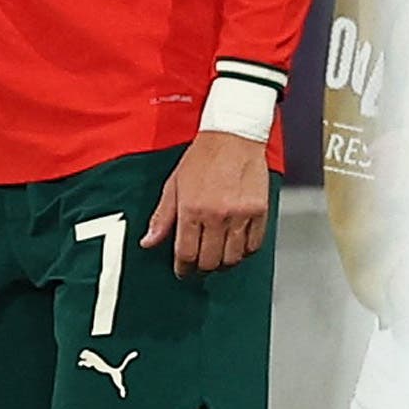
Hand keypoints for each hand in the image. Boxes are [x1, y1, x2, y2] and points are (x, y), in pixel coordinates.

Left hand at [142, 130, 270, 274]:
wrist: (232, 137)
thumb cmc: (202, 158)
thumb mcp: (173, 185)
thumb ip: (162, 217)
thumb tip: (148, 242)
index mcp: (192, 209)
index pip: (186, 253)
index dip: (183, 268)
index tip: (182, 271)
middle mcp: (217, 215)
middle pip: (210, 261)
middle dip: (201, 269)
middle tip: (198, 267)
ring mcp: (240, 215)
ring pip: (233, 258)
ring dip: (222, 264)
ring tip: (216, 258)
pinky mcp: (260, 213)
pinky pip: (253, 246)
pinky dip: (244, 253)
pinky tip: (235, 247)